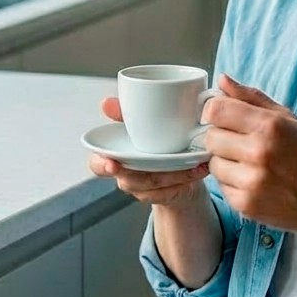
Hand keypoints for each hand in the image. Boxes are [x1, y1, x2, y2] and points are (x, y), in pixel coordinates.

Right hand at [88, 97, 209, 208]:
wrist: (173, 161)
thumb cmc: (150, 138)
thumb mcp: (139, 121)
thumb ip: (123, 112)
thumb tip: (106, 102)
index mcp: (114, 155)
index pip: (97, 164)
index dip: (101, 164)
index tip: (112, 163)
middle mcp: (126, 174)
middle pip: (128, 179)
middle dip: (141, 175)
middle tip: (156, 165)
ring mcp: (143, 187)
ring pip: (154, 184)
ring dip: (174, 173)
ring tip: (191, 161)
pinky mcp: (162, 194)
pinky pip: (171, 191)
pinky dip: (186, 179)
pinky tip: (199, 168)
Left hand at [203, 74, 296, 238]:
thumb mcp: (288, 118)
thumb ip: (251, 97)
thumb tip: (222, 79)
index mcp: (269, 125)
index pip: (216, 109)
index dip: (215, 111)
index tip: (222, 116)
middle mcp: (258, 151)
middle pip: (210, 136)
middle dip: (221, 137)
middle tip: (241, 143)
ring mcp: (251, 180)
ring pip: (212, 163)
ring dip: (225, 162)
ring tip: (249, 164)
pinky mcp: (245, 203)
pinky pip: (220, 185)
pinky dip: (232, 182)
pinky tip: (253, 180)